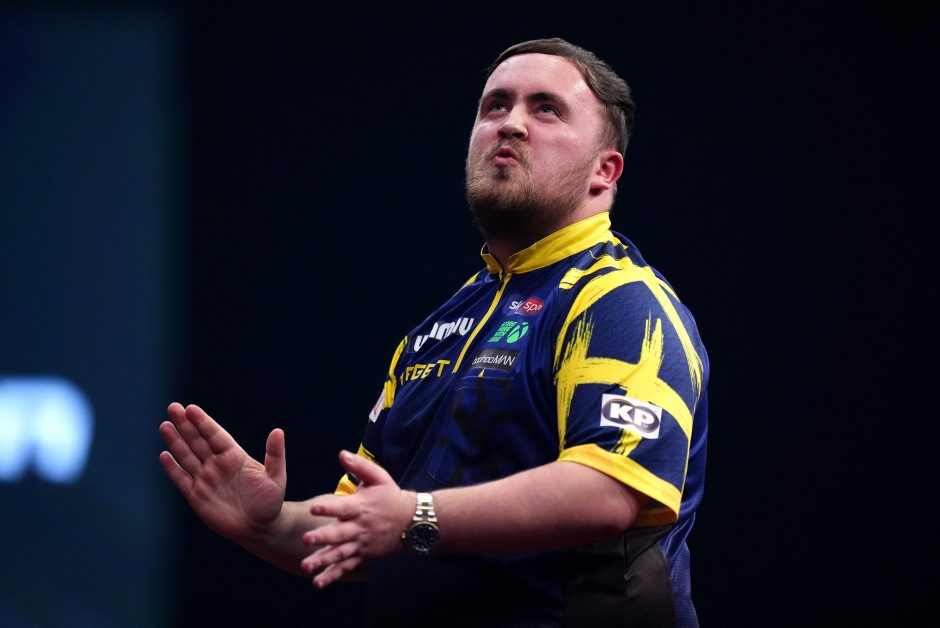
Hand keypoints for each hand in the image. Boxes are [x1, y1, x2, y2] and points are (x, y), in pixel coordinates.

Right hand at [159, 403, 286, 540]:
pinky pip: (182, 479)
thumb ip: (274, 455)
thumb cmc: (270, 501)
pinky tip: (164, 455)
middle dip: (185, 425)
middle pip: (198, 441)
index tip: (191, 408)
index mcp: (234, 456)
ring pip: (187, 456)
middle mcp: (217, 464)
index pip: (215, 435)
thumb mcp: (276, 477)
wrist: (259, 528)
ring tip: (164, 425)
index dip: (203, 422)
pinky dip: (173, 468)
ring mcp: (205, 479)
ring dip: (175, 441)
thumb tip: (278, 431)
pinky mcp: (197, 496)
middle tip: (173, 407)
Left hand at [300, 450, 412, 588]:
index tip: (314, 508)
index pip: (342, 508)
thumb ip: (360, 466)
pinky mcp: (362, 556)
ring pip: (340, 554)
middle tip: (306, 539)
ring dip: (323, 561)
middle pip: (339, 534)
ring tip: (306, 566)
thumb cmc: (391, 496)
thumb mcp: (380, 477)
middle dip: (323, 537)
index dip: (328, 508)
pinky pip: (346, 568)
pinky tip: (318, 583)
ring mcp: (361, 544)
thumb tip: (341, 453)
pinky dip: (333, 576)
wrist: (411, 522)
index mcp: (361, 507)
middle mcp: (359, 527)